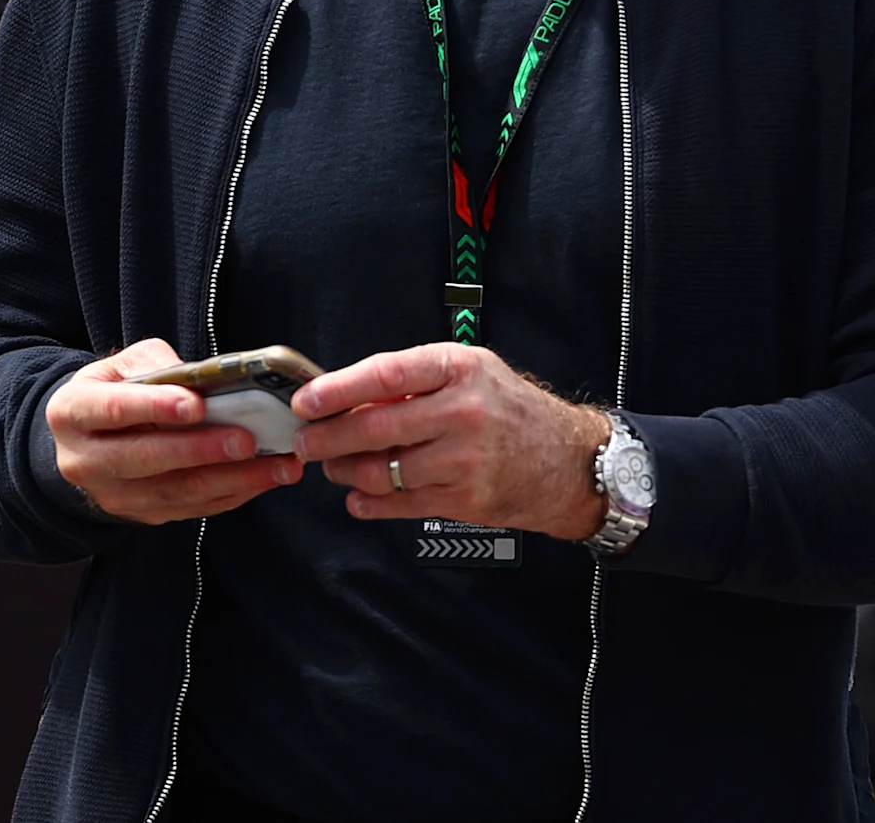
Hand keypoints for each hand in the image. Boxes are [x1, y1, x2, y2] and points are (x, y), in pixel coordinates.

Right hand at [43, 338, 302, 526]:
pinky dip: (232, 494)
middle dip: (201, 450)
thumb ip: (154, 365)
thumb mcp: (118, 366)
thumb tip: (202, 379)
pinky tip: (265, 479)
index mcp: (71, 413)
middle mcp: (84, 461)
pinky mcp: (141, 515)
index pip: (114, 409)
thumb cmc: (112, 392)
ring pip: (176, 492)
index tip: (196, 405)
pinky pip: (192, 509)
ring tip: (278, 465)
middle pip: (147, 458)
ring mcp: (112, 496)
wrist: (85, 441)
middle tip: (248, 440)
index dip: (154, 408)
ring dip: (232, 479)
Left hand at [289, 344, 608, 538]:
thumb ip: (415, 379)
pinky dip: (369, 503)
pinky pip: (401, 504)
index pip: (385, 376)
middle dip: (327, 437)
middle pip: (374, 428)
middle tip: (305, 440)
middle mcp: (462, 413)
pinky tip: (357, 497)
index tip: (306, 400)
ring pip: (382, 471)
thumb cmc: (511, 411)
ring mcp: (464, 460)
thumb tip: (348, 395)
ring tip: (334, 466)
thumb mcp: (471, 371)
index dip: (336, 389)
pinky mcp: (465, 500)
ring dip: (345, 471)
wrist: (569, 462)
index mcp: (459, 370)